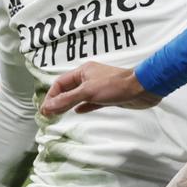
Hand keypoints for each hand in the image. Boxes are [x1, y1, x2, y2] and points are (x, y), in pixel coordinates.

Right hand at [42, 61, 158, 116]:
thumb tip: (47, 107)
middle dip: (57, 101)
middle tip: (48, 114)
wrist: (141, 89)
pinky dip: (83, 106)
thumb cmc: (115, 87)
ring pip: (78, 96)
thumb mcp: (87, 92)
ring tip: (58, 114)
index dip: (51, 96)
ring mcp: (98, 87)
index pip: (60, 83)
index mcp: (83, 72)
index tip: (45, 110)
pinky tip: (78, 112)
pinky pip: (90, 102)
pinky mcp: (107, 97)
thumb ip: (67, 100)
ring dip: (68, 104)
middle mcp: (89, 78)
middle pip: (68, 89)